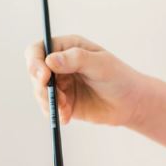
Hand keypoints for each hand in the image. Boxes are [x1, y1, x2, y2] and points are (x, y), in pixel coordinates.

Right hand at [25, 35, 144, 126]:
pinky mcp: (64, 103)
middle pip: (35, 73)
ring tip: (65, 109)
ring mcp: (61, 84)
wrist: (130, 103)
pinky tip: (67, 117)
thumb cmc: (119, 77)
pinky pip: (49, 108)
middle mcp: (60, 64)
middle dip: (42, 88)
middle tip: (57, 99)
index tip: (44, 77)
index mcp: (67, 48)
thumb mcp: (100, 64)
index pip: (38, 50)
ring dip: (48, 102)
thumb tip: (50, 60)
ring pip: (40, 93)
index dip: (35, 62)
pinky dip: (55, 114)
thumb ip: (76, 59)